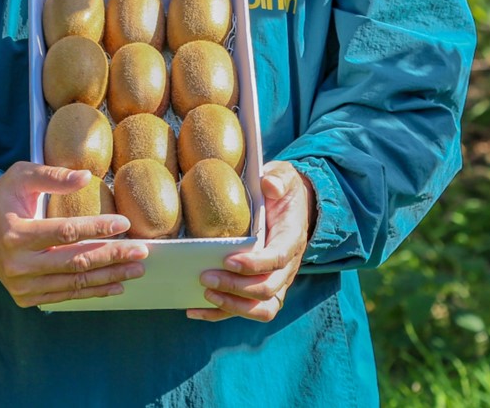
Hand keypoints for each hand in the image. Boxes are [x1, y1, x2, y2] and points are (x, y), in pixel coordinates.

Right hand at [0, 161, 148, 307]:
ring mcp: (22, 286)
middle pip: (74, 262)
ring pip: (73, 282)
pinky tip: (115, 285)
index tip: (124, 224)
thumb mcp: (23, 176)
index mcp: (16, 234)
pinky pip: (65, 295)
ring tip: (135, 269)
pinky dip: (92, 291)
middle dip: (111, 256)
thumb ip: (53, 176)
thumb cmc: (4, 197)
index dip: (96, 228)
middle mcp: (18, 265)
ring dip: (108, 277)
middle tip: (141, 251)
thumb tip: (86, 177)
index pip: (65, 232)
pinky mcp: (26, 297)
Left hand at [187, 160, 313, 321]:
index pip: (277, 259)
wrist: (293, 207)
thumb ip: (279, 178)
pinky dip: (222, 314)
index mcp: (291, 239)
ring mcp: (277, 281)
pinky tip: (195, 310)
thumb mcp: (285, 177)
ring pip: (261, 308)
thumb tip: (268, 184)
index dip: (254, 265)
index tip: (228, 260)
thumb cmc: (283, 191)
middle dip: (235, 287)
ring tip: (204, 294)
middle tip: (205, 276)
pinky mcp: (263, 289)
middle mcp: (288, 266)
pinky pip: (247, 311)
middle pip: (266, 288)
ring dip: (232, 306)